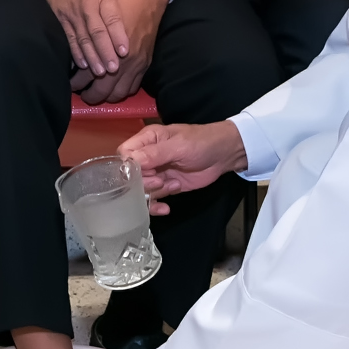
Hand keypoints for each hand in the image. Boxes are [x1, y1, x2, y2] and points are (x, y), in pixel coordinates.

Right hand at [19, 0, 126, 74]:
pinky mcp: (61, 18)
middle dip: (106, 51)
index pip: (112, 18)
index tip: (125, 51)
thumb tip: (122, 26)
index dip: (118, 35)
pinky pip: (70, 38)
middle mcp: (87, 4)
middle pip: (97, 32)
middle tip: (113, 69)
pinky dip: (76, 52)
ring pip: (83, 38)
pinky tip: (82, 64)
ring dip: (92, 57)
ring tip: (99, 72)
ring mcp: (72, 12)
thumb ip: (113, 4)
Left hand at [74, 0, 168, 103]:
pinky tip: (115, 88)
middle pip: (102, 90)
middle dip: (90, 96)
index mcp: (106, 50)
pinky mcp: (145, 65)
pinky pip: (133, 88)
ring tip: (98, 93)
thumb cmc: (118, 7)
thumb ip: (86, 39)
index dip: (76, 83)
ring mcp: (135, 66)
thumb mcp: (98, 20)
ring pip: (118, 93)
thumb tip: (75, 58)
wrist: (147, 1)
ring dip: (106, 97)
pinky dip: (123, 92)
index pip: (87, 76)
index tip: (71, 84)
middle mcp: (122, 62)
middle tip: (82, 94)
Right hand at [119, 120, 247, 213]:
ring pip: (140, 190)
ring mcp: (156, 173)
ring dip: (155, 193)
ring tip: (173, 185)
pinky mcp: (165, 187)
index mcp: (146, 140)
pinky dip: (157, 206)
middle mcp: (147, 157)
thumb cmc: (201, 142)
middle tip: (161, 181)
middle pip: (130, 176)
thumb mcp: (178, 146)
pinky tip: (166, 208)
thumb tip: (130, 161)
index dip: (129, 167)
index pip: (124, 154)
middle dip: (144, 183)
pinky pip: (152, 200)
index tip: (144, 172)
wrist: (224, 155)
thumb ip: (154, 154)